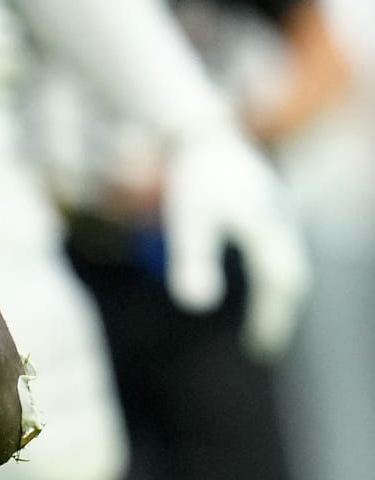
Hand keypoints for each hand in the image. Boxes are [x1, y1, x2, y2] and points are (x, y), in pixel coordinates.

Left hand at [161, 125, 310, 359]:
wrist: (203, 132)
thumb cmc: (195, 177)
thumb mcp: (188, 220)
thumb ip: (192, 261)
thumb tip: (195, 306)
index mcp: (270, 232)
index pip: (281, 286)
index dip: (272, 319)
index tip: (259, 348)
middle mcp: (282, 223)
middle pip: (291, 276)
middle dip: (279, 311)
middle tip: (263, 342)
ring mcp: (279, 211)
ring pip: (287, 260)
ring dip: (277, 292)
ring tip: (260, 318)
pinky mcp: (268, 204)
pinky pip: (277, 245)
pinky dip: (270, 270)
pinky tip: (253, 278)